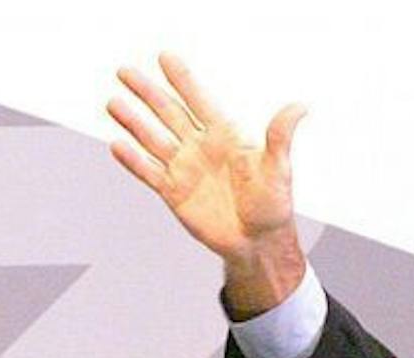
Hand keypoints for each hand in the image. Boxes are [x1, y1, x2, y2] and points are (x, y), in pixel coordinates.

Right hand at [109, 52, 308, 314]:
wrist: (257, 242)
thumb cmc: (272, 204)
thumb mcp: (278, 168)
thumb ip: (280, 136)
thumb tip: (300, 107)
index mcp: (225, 134)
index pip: (199, 100)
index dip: (183, 79)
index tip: (165, 58)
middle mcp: (200, 147)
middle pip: (168, 113)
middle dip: (147, 92)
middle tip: (124, 72)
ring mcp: (185, 169)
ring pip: (153, 139)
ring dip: (133, 122)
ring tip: (113, 103)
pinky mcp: (173, 193)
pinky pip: (149, 172)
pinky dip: (133, 160)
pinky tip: (117, 145)